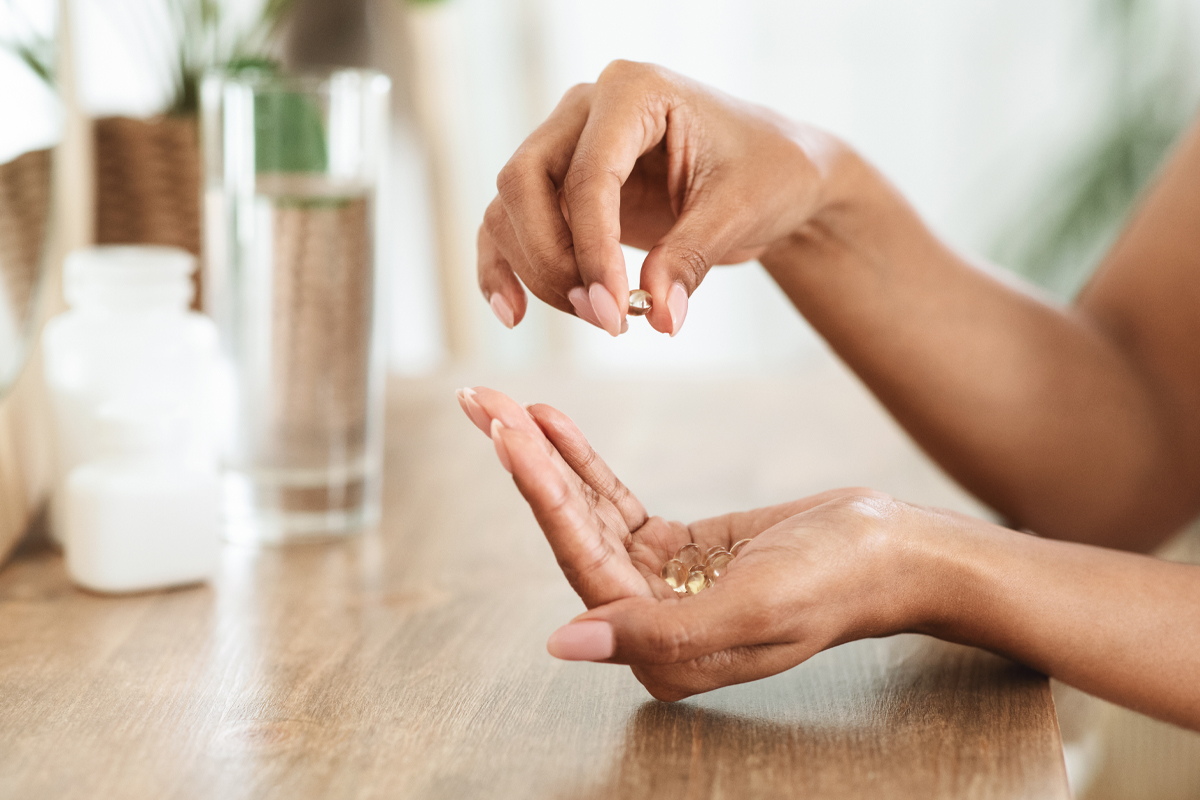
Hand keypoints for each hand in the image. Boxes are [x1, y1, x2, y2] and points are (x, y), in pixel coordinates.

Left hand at [457, 386, 935, 699]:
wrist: (892, 553)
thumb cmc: (837, 582)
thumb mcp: (754, 606)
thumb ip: (659, 633)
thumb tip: (563, 642)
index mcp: (661, 652)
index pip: (582, 562)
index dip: (540, 494)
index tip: (503, 433)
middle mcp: (650, 625)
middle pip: (571, 534)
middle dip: (525, 466)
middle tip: (482, 404)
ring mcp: (661, 585)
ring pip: (587, 514)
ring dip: (546, 458)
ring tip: (506, 403)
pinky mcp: (678, 550)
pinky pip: (616, 503)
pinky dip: (584, 463)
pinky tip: (553, 426)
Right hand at [477, 60, 847, 336]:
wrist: (776, 174)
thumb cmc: (767, 172)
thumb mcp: (739, 212)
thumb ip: (691, 259)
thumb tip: (660, 317)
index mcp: (634, 91)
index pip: (588, 174)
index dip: (593, 249)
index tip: (613, 309)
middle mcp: (586, 109)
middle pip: (524, 183)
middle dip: (554, 261)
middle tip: (604, 317)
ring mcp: (565, 145)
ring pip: (511, 208)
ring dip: (540, 272)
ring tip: (598, 318)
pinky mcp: (560, 188)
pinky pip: (509, 224)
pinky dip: (505, 268)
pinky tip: (513, 313)